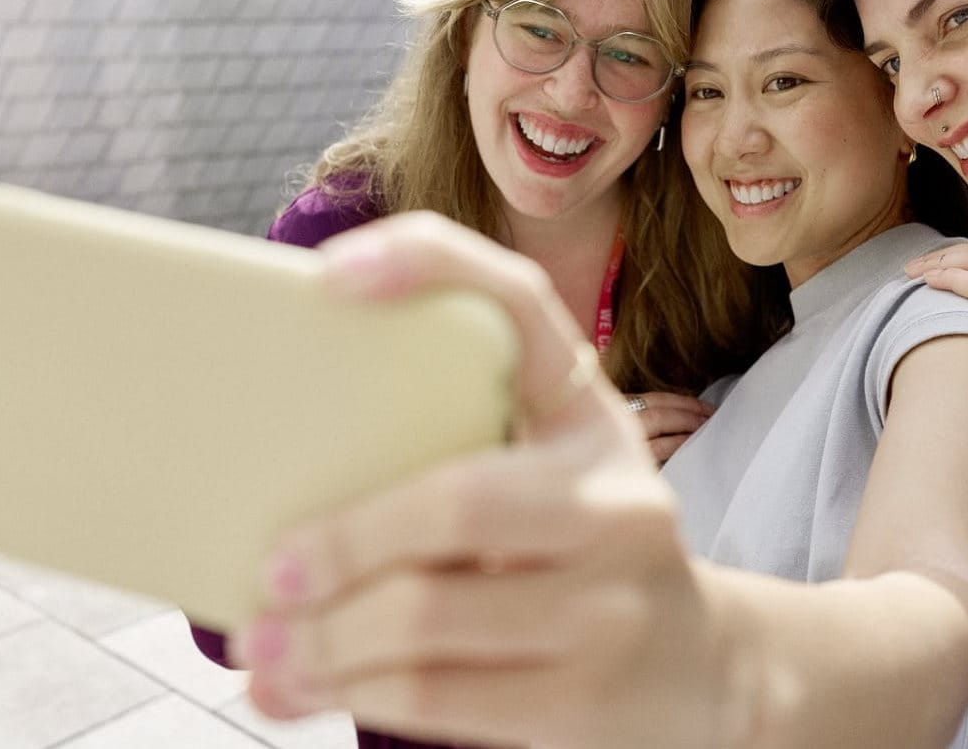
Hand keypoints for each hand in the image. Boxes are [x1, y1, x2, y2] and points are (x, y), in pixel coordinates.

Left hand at [236, 212, 753, 748]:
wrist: (701, 668)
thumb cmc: (574, 558)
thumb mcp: (542, 484)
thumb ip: (442, 462)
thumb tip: (269, 508)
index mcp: (588, 415)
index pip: (521, 303)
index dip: (430, 267)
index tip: (328, 277)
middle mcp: (617, 498)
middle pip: (457, 500)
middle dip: (341, 540)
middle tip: (269, 569)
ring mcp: (614, 603)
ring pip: (428, 612)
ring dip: (322, 638)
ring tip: (266, 647)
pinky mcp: (589, 700)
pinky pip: (438, 695)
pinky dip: (351, 693)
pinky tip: (310, 691)